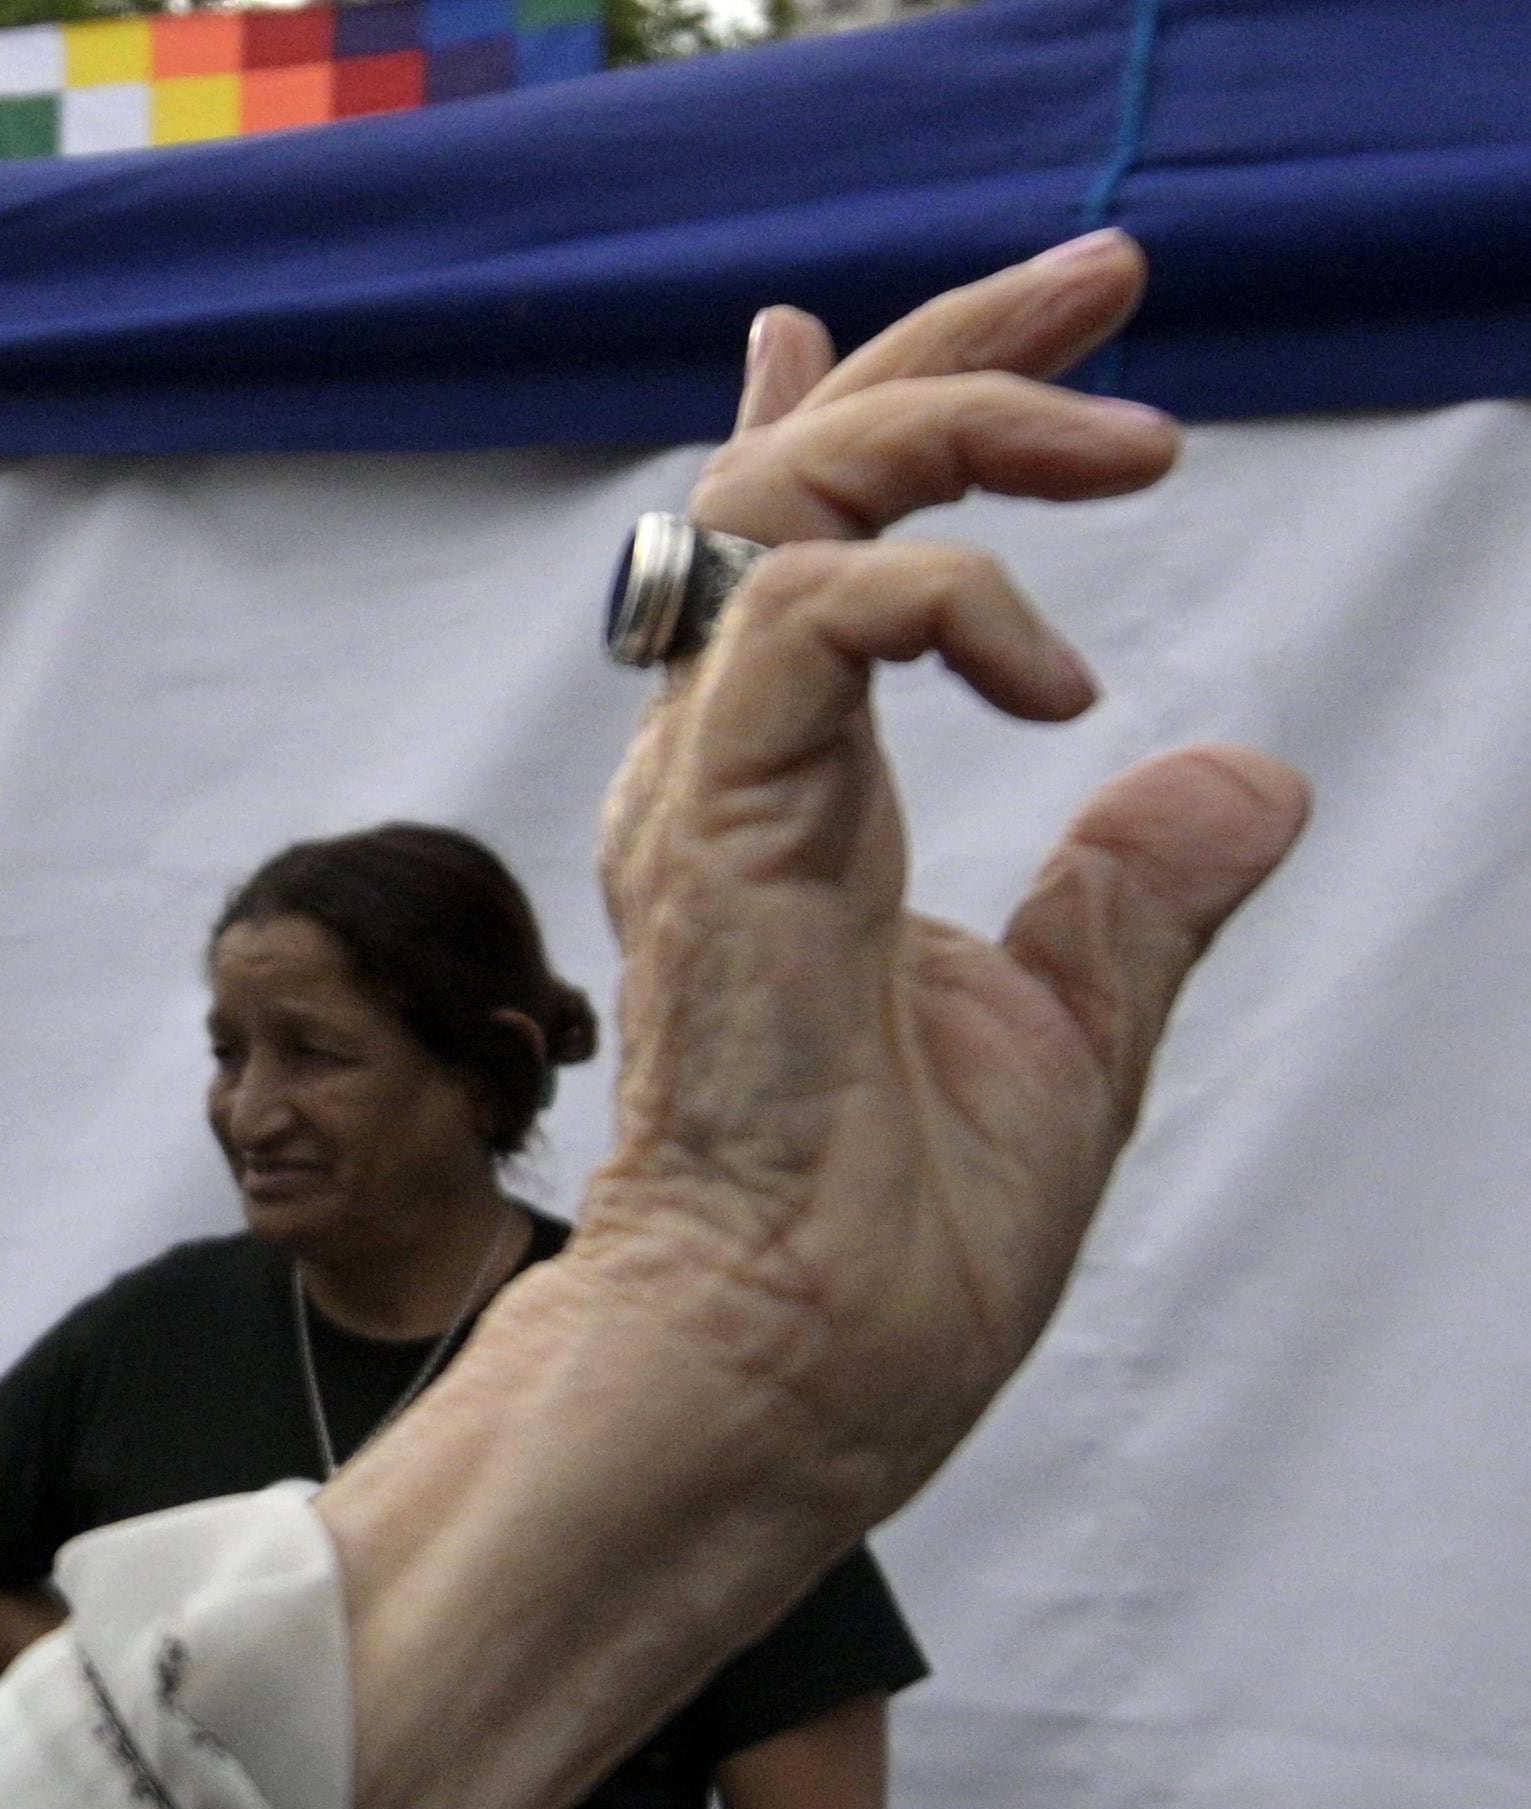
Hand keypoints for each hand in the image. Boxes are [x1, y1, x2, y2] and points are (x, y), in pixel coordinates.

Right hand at [325, 234, 1307, 1808]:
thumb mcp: (1069, 1038)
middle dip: (948, 361)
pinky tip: (1059, 671)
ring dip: (956, 424)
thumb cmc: (881, 1259)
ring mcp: (710, 796)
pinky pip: (813, 617)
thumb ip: (1127, 893)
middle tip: (1106, 285)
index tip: (1016, 352)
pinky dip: (944, 592)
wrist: (785, 1381)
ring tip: (1130, 431)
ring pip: (785, 504)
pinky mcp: (722, 826)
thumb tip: (1240, 769)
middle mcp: (728, 779)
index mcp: (789, 812)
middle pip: (796, 487)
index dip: (890, 433)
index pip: (811, 567)